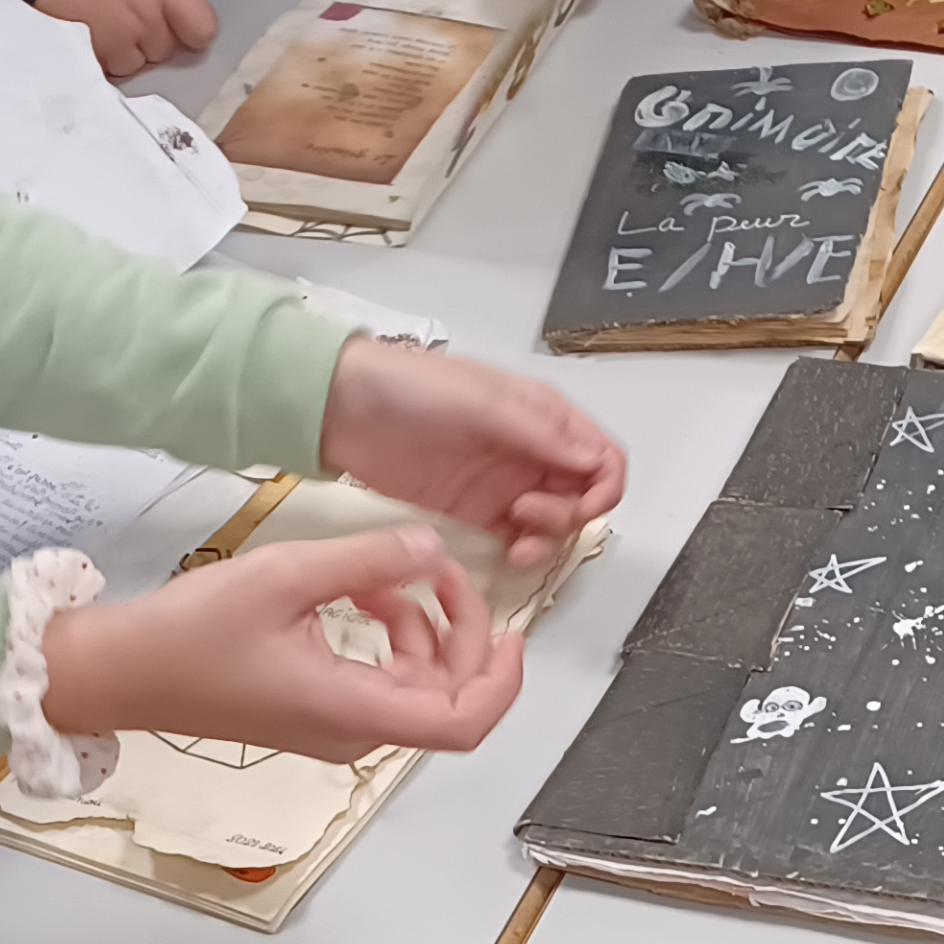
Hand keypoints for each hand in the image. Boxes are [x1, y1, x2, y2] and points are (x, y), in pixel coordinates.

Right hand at [35, 0, 218, 80]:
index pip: (201, 27)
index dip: (191, 29)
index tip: (180, 26)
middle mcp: (144, 22)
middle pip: (163, 50)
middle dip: (145, 39)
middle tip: (116, 17)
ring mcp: (115, 45)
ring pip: (131, 66)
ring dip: (116, 53)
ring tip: (89, 25)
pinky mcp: (85, 61)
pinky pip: (100, 72)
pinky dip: (90, 61)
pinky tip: (73, 36)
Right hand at [41, 523, 525, 756]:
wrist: (117, 674)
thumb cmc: (187, 634)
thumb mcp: (286, 577)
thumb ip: (368, 561)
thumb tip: (433, 548)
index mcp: (352, 710)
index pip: (462, 721)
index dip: (501, 681)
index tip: (512, 630)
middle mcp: (352, 731)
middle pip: (446, 697)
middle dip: (460, 632)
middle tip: (442, 571)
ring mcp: (332, 726)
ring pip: (414, 685)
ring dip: (419, 627)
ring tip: (385, 572)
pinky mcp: (312, 712)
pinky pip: (378, 679)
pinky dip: (386, 636)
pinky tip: (359, 590)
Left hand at [317, 336, 624, 568]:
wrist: (339, 408)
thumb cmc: (407, 387)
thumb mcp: (479, 401)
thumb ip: (538, 433)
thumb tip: (594, 462)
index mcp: (542, 416)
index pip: (602, 457)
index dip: (603, 487)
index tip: (581, 507)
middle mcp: (531, 450)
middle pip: (583, 495)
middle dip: (569, 515)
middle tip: (526, 513)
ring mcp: (504, 483)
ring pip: (555, 522)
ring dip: (549, 539)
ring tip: (516, 539)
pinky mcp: (476, 510)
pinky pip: (518, 537)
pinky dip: (524, 551)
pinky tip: (508, 555)